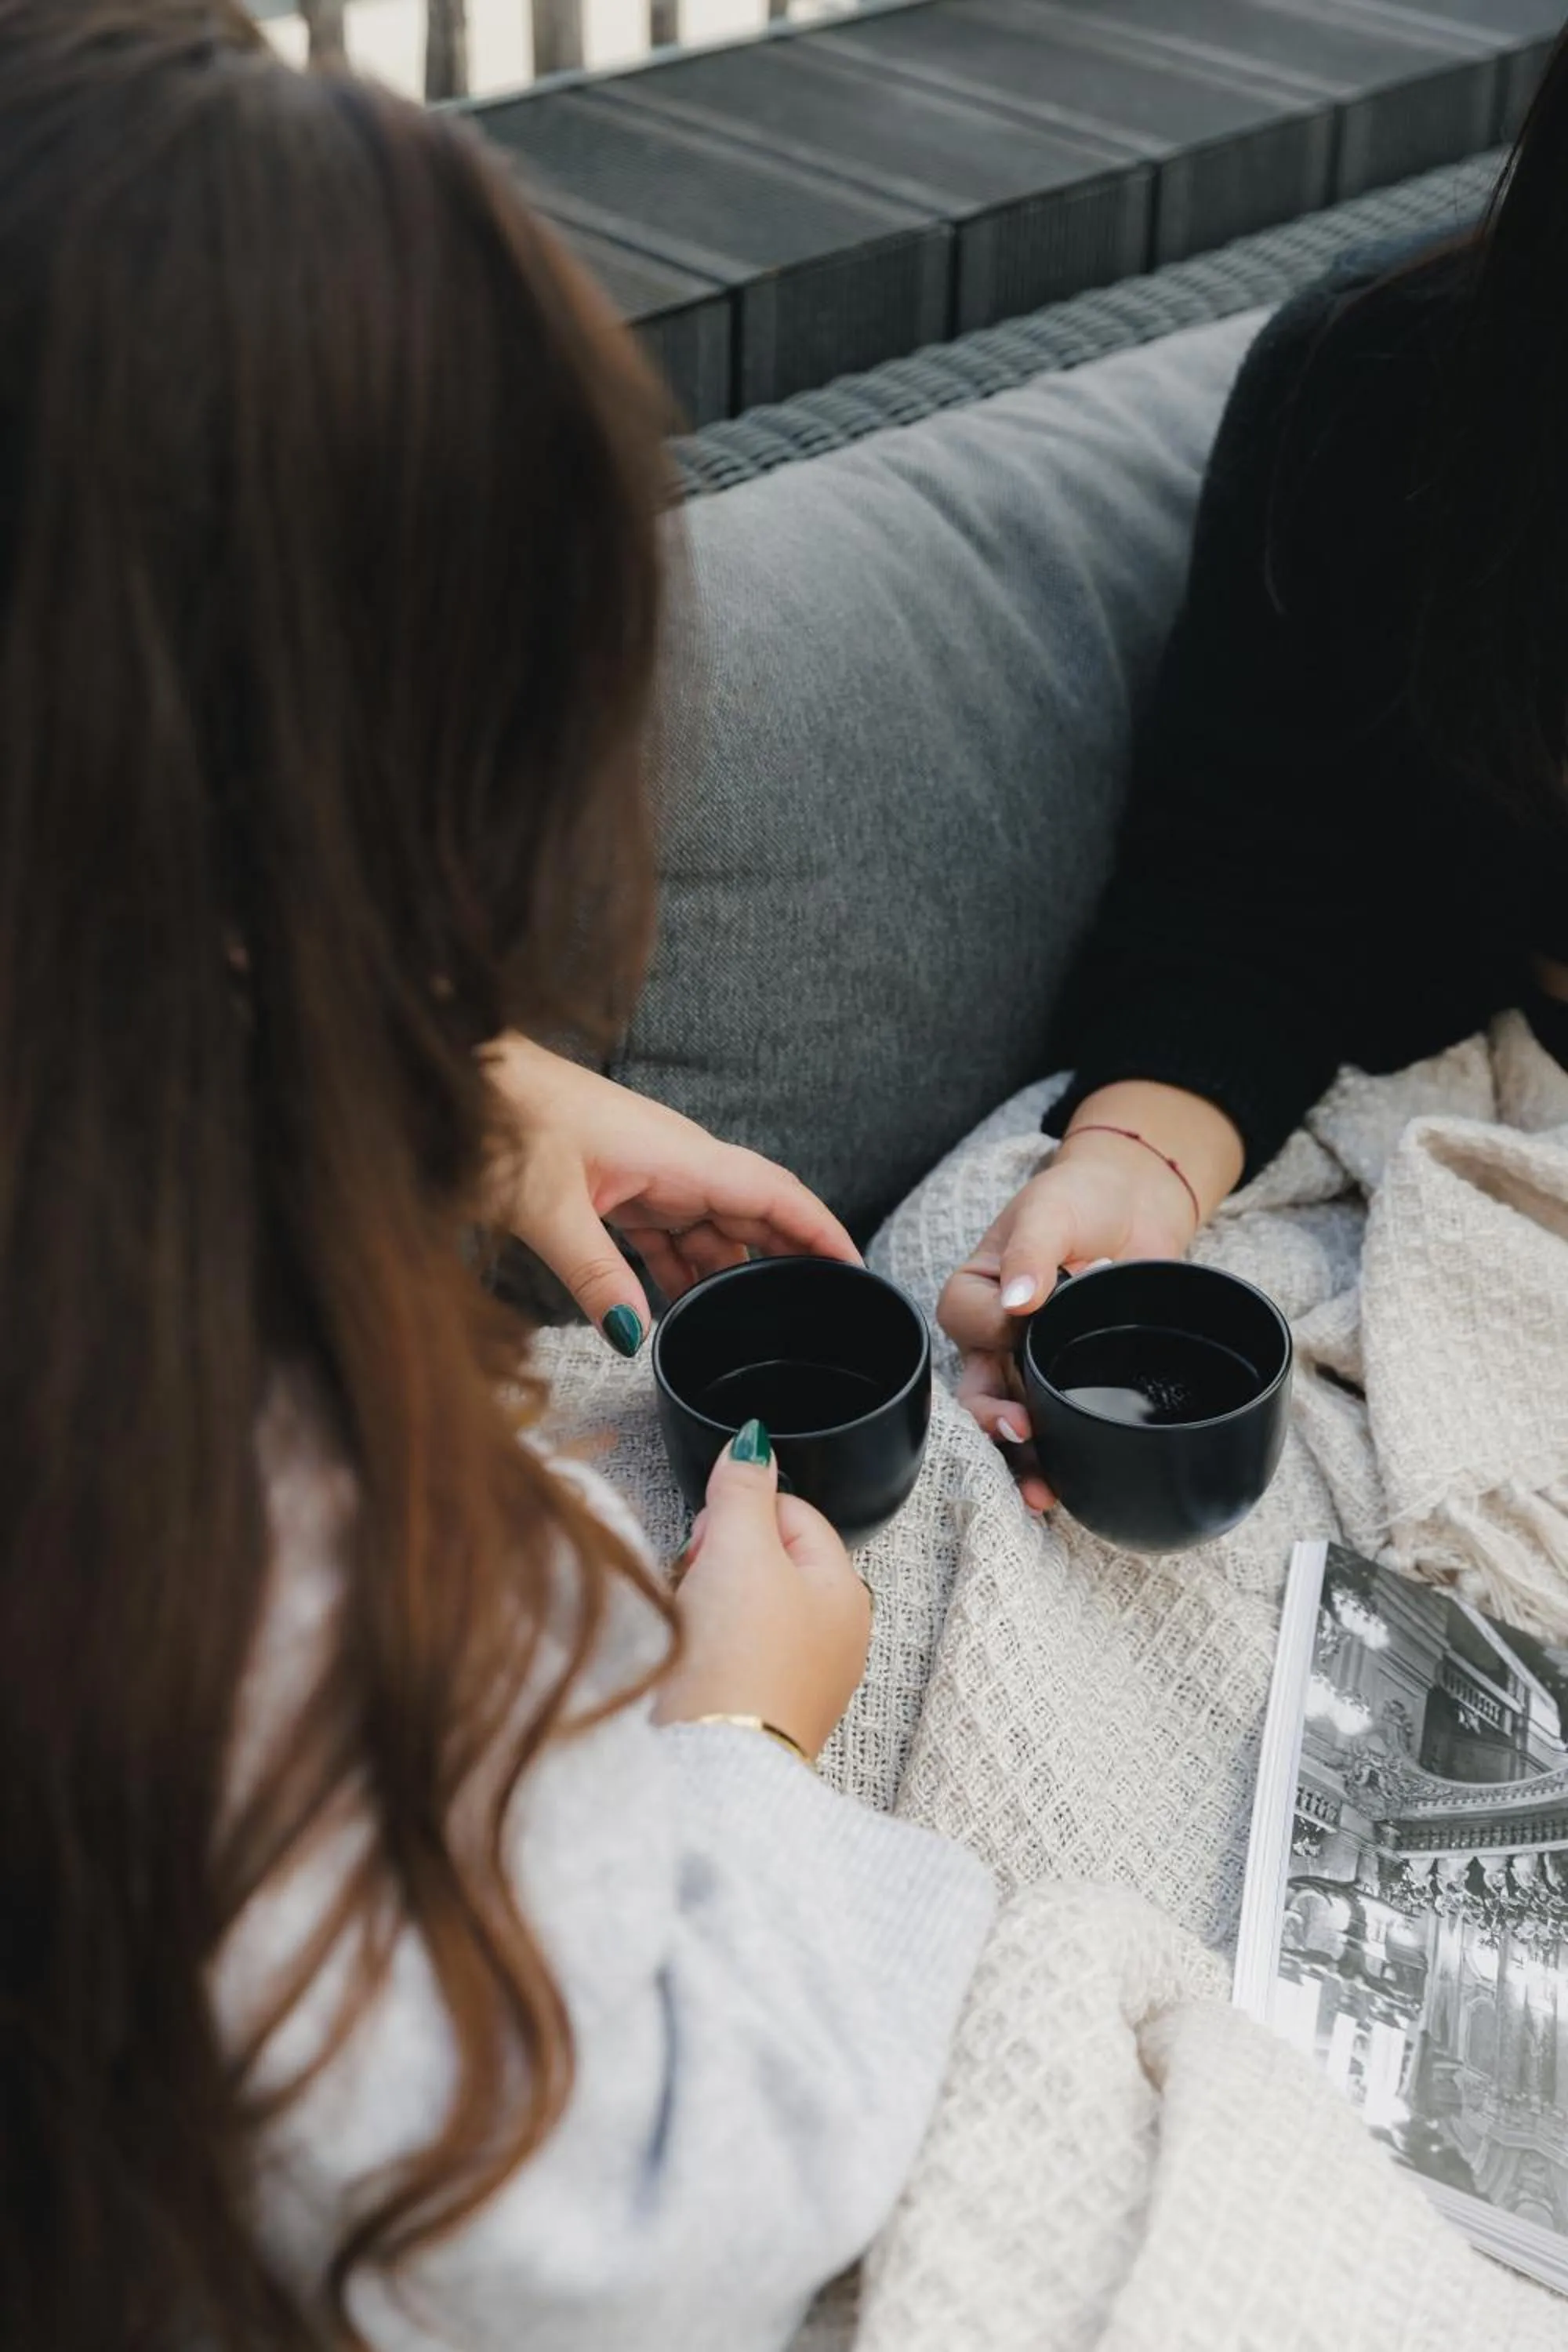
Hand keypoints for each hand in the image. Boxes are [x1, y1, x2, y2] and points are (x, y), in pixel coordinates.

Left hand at [483, 1036, 859, 1356]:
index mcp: (679, 1156)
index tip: (857, 1271)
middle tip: (813, 1319)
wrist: (463, 1078)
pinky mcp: (620, 1185)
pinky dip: (680, 1271)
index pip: (774, 1193)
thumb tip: (635, 1336)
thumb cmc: (505, 1121)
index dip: (821, 1231)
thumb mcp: (547, 1208)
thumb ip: (595, 1276)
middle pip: (752, 1216)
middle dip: (785, 1263)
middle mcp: (676, 1162)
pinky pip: (669, 1234)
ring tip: (742, 1330)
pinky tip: (679, 1308)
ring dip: (724, 1275)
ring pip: (709, 1230)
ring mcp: (649, 1173)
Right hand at [654, 1426, 871, 1758]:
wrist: (715, 1765)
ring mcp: (802, 1675)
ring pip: (744, 1604)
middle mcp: (836, 1634)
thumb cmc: (738, 1660)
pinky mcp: (765, 1707)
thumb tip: (752, 1441)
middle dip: (720, 1559)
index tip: (711, 1538)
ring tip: (693, 1624)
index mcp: (845, 1589)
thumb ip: (744, 1488)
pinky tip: (692, 1659)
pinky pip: (732, 1650)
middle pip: (767, 1559)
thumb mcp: (739, 1550)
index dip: (741, 1513)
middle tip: (698, 1582)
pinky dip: (707, 1645)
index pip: (791, 1513)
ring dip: (708, 1601)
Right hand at [938, 1131, 1198, 1512]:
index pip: (965, 1319)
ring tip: (1043, 1494)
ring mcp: (1032, 1363)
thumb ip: (1032, 1248)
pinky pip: (1060, 1423)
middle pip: (977, 1388)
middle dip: (994, 1422)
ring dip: (1023, 1459)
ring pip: (1013, 1419)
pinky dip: (1062, 1455)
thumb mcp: (1050, 1208)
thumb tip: (1017, 1298)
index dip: (991, 1331)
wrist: (1139, 1205)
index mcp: (976, 1289)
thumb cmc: (1082, 1198)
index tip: (1024, 1321)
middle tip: (1022, 1433)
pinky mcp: (1072, 1380)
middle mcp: (995, 1334)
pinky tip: (1072, 1486)